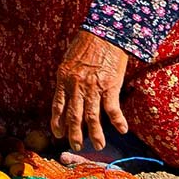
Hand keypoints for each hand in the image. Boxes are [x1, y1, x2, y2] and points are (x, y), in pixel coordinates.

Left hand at [50, 30, 128, 150]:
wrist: (104, 32)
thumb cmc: (86, 43)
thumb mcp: (69, 60)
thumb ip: (68, 78)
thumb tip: (67, 94)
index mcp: (64, 78)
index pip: (57, 105)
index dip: (57, 121)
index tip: (58, 134)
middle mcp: (76, 85)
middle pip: (73, 115)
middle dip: (74, 133)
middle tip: (75, 146)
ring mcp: (93, 87)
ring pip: (92, 117)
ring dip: (95, 133)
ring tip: (97, 146)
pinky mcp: (110, 86)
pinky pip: (113, 109)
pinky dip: (118, 121)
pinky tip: (122, 130)